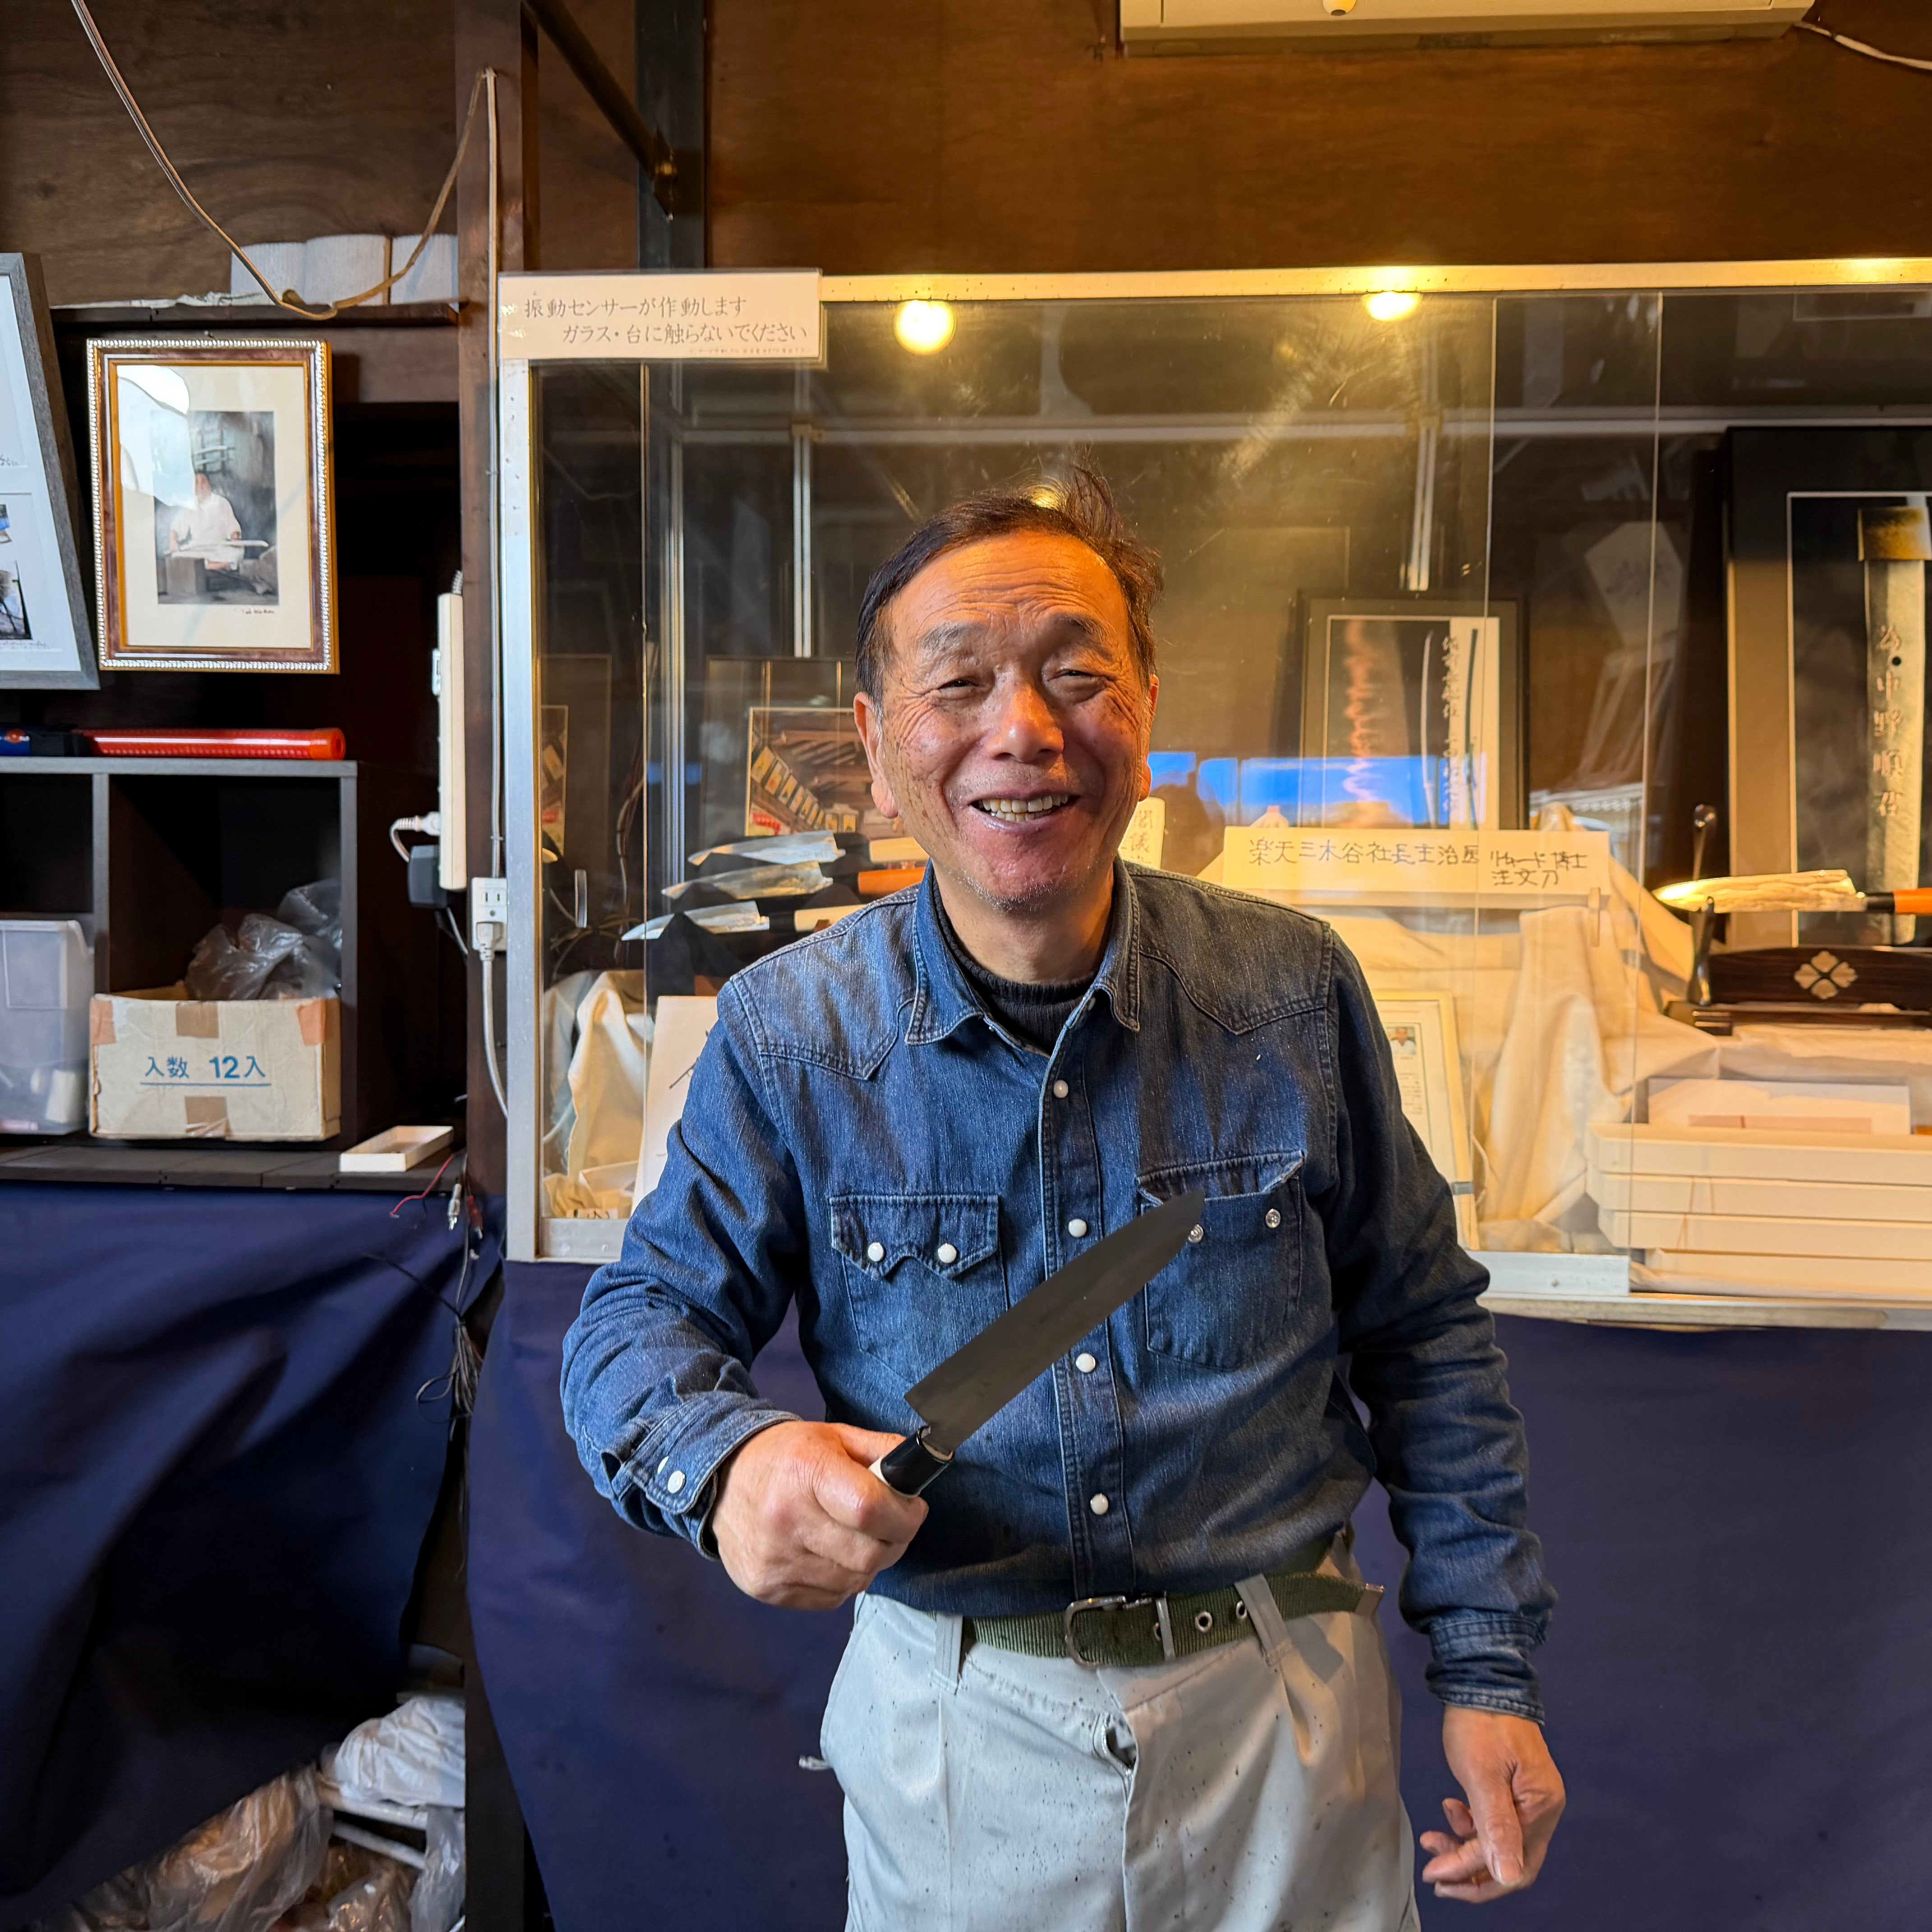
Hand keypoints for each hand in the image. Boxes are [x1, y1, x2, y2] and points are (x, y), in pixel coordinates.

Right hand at [711, 1420, 927, 1609]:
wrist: (722, 1480)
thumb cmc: (786, 1457)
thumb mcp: (835, 1437)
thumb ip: (883, 1451)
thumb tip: (923, 1469)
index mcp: (806, 1473)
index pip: (871, 1509)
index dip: (905, 1514)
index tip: (912, 1508)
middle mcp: (786, 1520)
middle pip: (870, 1554)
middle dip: (895, 1541)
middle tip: (892, 1524)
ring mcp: (774, 1560)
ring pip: (855, 1580)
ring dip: (869, 1562)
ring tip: (857, 1537)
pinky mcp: (766, 1587)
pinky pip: (831, 1597)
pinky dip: (842, 1579)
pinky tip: (830, 1553)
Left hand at [1419, 1705, 1565, 1902]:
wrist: (1482, 1680)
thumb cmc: (1481, 1723)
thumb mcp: (1482, 1775)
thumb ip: (1495, 1826)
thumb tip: (1508, 1878)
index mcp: (1540, 1808)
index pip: (1512, 1862)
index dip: (1472, 1876)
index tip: (1436, 1878)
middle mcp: (1542, 1810)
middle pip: (1510, 1860)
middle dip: (1470, 1871)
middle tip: (1435, 1873)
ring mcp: (1529, 1799)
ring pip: (1498, 1842)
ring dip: (1466, 1846)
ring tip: (1433, 1838)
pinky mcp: (1513, 1788)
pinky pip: (1494, 1821)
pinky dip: (1471, 1824)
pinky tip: (1450, 1809)